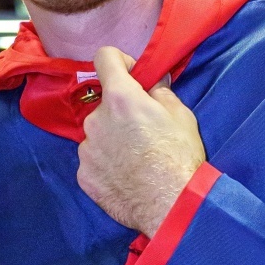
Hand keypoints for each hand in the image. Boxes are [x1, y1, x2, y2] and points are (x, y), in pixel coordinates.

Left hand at [75, 46, 205, 236]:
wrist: (171, 206)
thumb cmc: (180, 158)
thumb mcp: (181, 115)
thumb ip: (160, 92)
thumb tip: (153, 82)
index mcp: (120, 97)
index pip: (105, 57)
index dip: (120, 62)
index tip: (131, 75)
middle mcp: (95, 120)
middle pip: (104, 104)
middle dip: (120, 112)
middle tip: (142, 132)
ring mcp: (86, 150)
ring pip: (97, 135)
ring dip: (111, 140)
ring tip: (135, 161)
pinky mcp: (84, 176)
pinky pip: (93, 162)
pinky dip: (106, 165)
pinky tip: (125, 177)